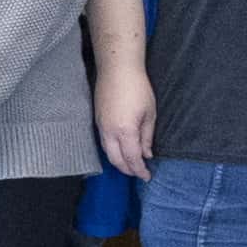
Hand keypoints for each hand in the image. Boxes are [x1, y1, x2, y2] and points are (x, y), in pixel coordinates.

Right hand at [96, 64, 157, 181]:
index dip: (140, 170)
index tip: (147, 177)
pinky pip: (103, 143)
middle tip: (139, 173)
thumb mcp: (149, 113)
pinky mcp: (97, 120)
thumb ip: (147, 136)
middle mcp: (109, 132)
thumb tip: (147, 154)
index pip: (132, 159)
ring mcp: (101, 126)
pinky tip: (121, 150)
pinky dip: (112, 152)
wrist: (117, 69)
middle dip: (128, 170)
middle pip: (116, 160)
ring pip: (107, 153)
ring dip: (119, 162)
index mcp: (125, 131)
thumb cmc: (138, 88)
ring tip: (131, 165)